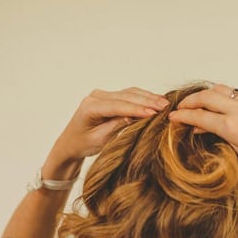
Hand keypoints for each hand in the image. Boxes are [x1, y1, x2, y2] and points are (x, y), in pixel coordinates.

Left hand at [45, 87, 169, 173]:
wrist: (72, 142)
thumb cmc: (83, 144)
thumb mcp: (100, 140)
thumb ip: (116, 126)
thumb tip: (134, 117)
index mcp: (90, 107)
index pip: (117, 106)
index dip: (137, 109)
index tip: (153, 113)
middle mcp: (96, 96)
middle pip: (126, 96)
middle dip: (147, 101)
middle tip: (166, 107)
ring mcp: (103, 94)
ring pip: (130, 93)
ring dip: (148, 97)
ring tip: (165, 103)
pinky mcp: (110, 96)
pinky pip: (129, 95)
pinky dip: (143, 98)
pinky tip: (156, 101)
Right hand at [169, 83, 237, 182]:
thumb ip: (221, 138)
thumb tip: (204, 130)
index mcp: (233, 127)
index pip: (199, 116)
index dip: (182, 117)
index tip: (172, 118)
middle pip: (206, 97)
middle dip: (190, 101)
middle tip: (180, 108)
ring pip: (221, 90)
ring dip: (206, 95)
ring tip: (197, 103)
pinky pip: (236, 93)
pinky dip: (223, 96)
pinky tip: (220, 104)